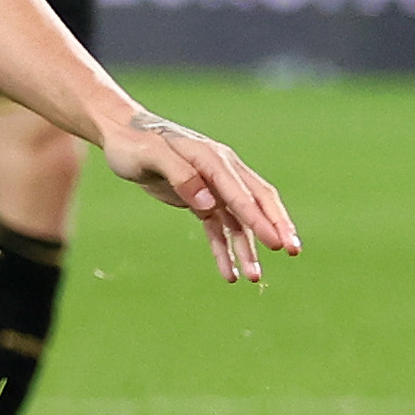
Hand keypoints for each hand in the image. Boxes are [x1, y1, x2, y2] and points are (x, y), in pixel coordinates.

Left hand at [100, 110, 301, 283]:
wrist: (122, 135)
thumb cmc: (135, 142)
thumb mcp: (151, 155)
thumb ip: (181, 175)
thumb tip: (208, 203)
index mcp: (213, 159)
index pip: (242, 193)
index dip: (261, 219)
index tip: (277, 243)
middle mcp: (221, 172)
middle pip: (257, 202)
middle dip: (275, 228)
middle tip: (293, 252)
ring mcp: (212, 187)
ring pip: (239, 221)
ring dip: (249, 249)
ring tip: (255, 279)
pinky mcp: (200, 200)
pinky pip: (218, 229)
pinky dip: (225, 250)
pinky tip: (230, 275)